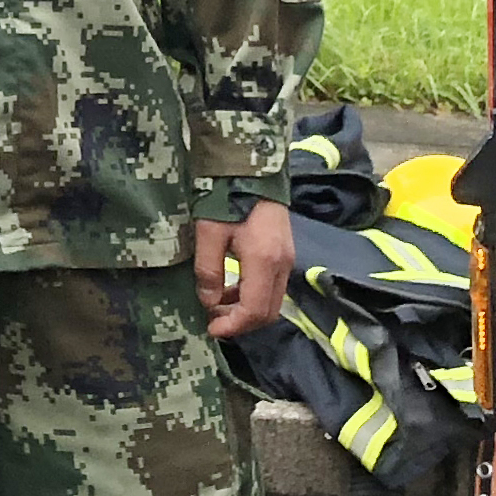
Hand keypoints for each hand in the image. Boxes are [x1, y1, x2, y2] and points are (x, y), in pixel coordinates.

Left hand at [196, 200, 294, 337]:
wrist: (252, 165)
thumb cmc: (227, 195)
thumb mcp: (209, 231)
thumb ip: (208, 270)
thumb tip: (208, 302)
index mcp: (265, 261)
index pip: (255, 310)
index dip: (233, 326)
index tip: (211, 329)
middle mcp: (283, 265)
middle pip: (267, 312)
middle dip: (240, 322)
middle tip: (213, 321)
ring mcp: (287, 258)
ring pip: (271, 300)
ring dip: (246, 309)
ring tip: (216, 305)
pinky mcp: (285, 251)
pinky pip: (271, 286)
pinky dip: (252, 294)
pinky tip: (230, 287)